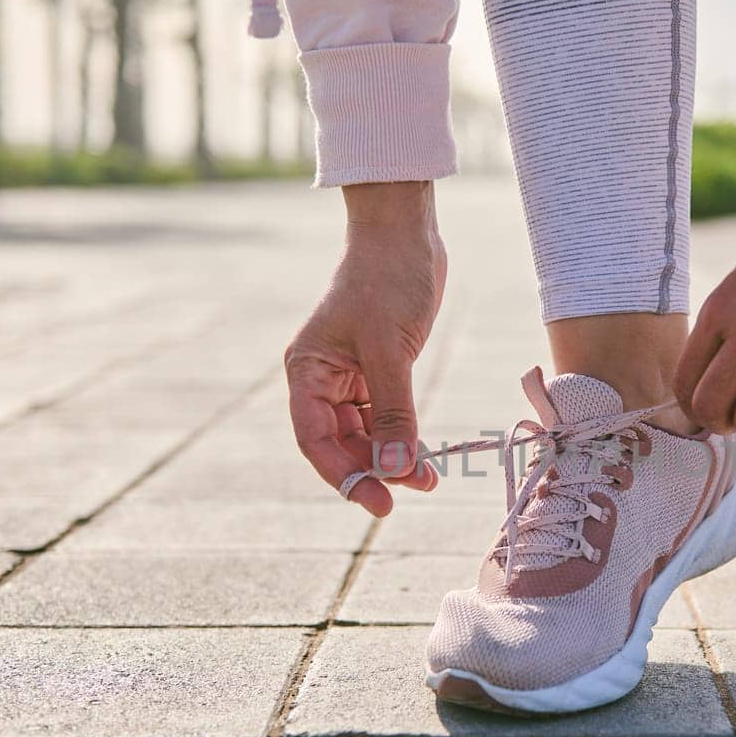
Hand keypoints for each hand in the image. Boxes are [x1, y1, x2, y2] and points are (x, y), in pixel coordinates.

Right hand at [285, 182, 444, 515]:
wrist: (407, 234)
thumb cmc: (388, 281)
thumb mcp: (390, 351)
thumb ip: (393, 414)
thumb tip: (395, 470)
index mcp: (307, 370)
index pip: (314, 439)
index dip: (342, 475)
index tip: (377, 502)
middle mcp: (321, 377)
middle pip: (340, 442)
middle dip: (374, 469)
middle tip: (410, 491)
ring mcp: (349, 375)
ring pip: (365, 434)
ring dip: (393, 457)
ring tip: (429, 477)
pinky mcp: (377, 370)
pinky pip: (384, 416)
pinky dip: (403, 436)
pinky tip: (427, 455)